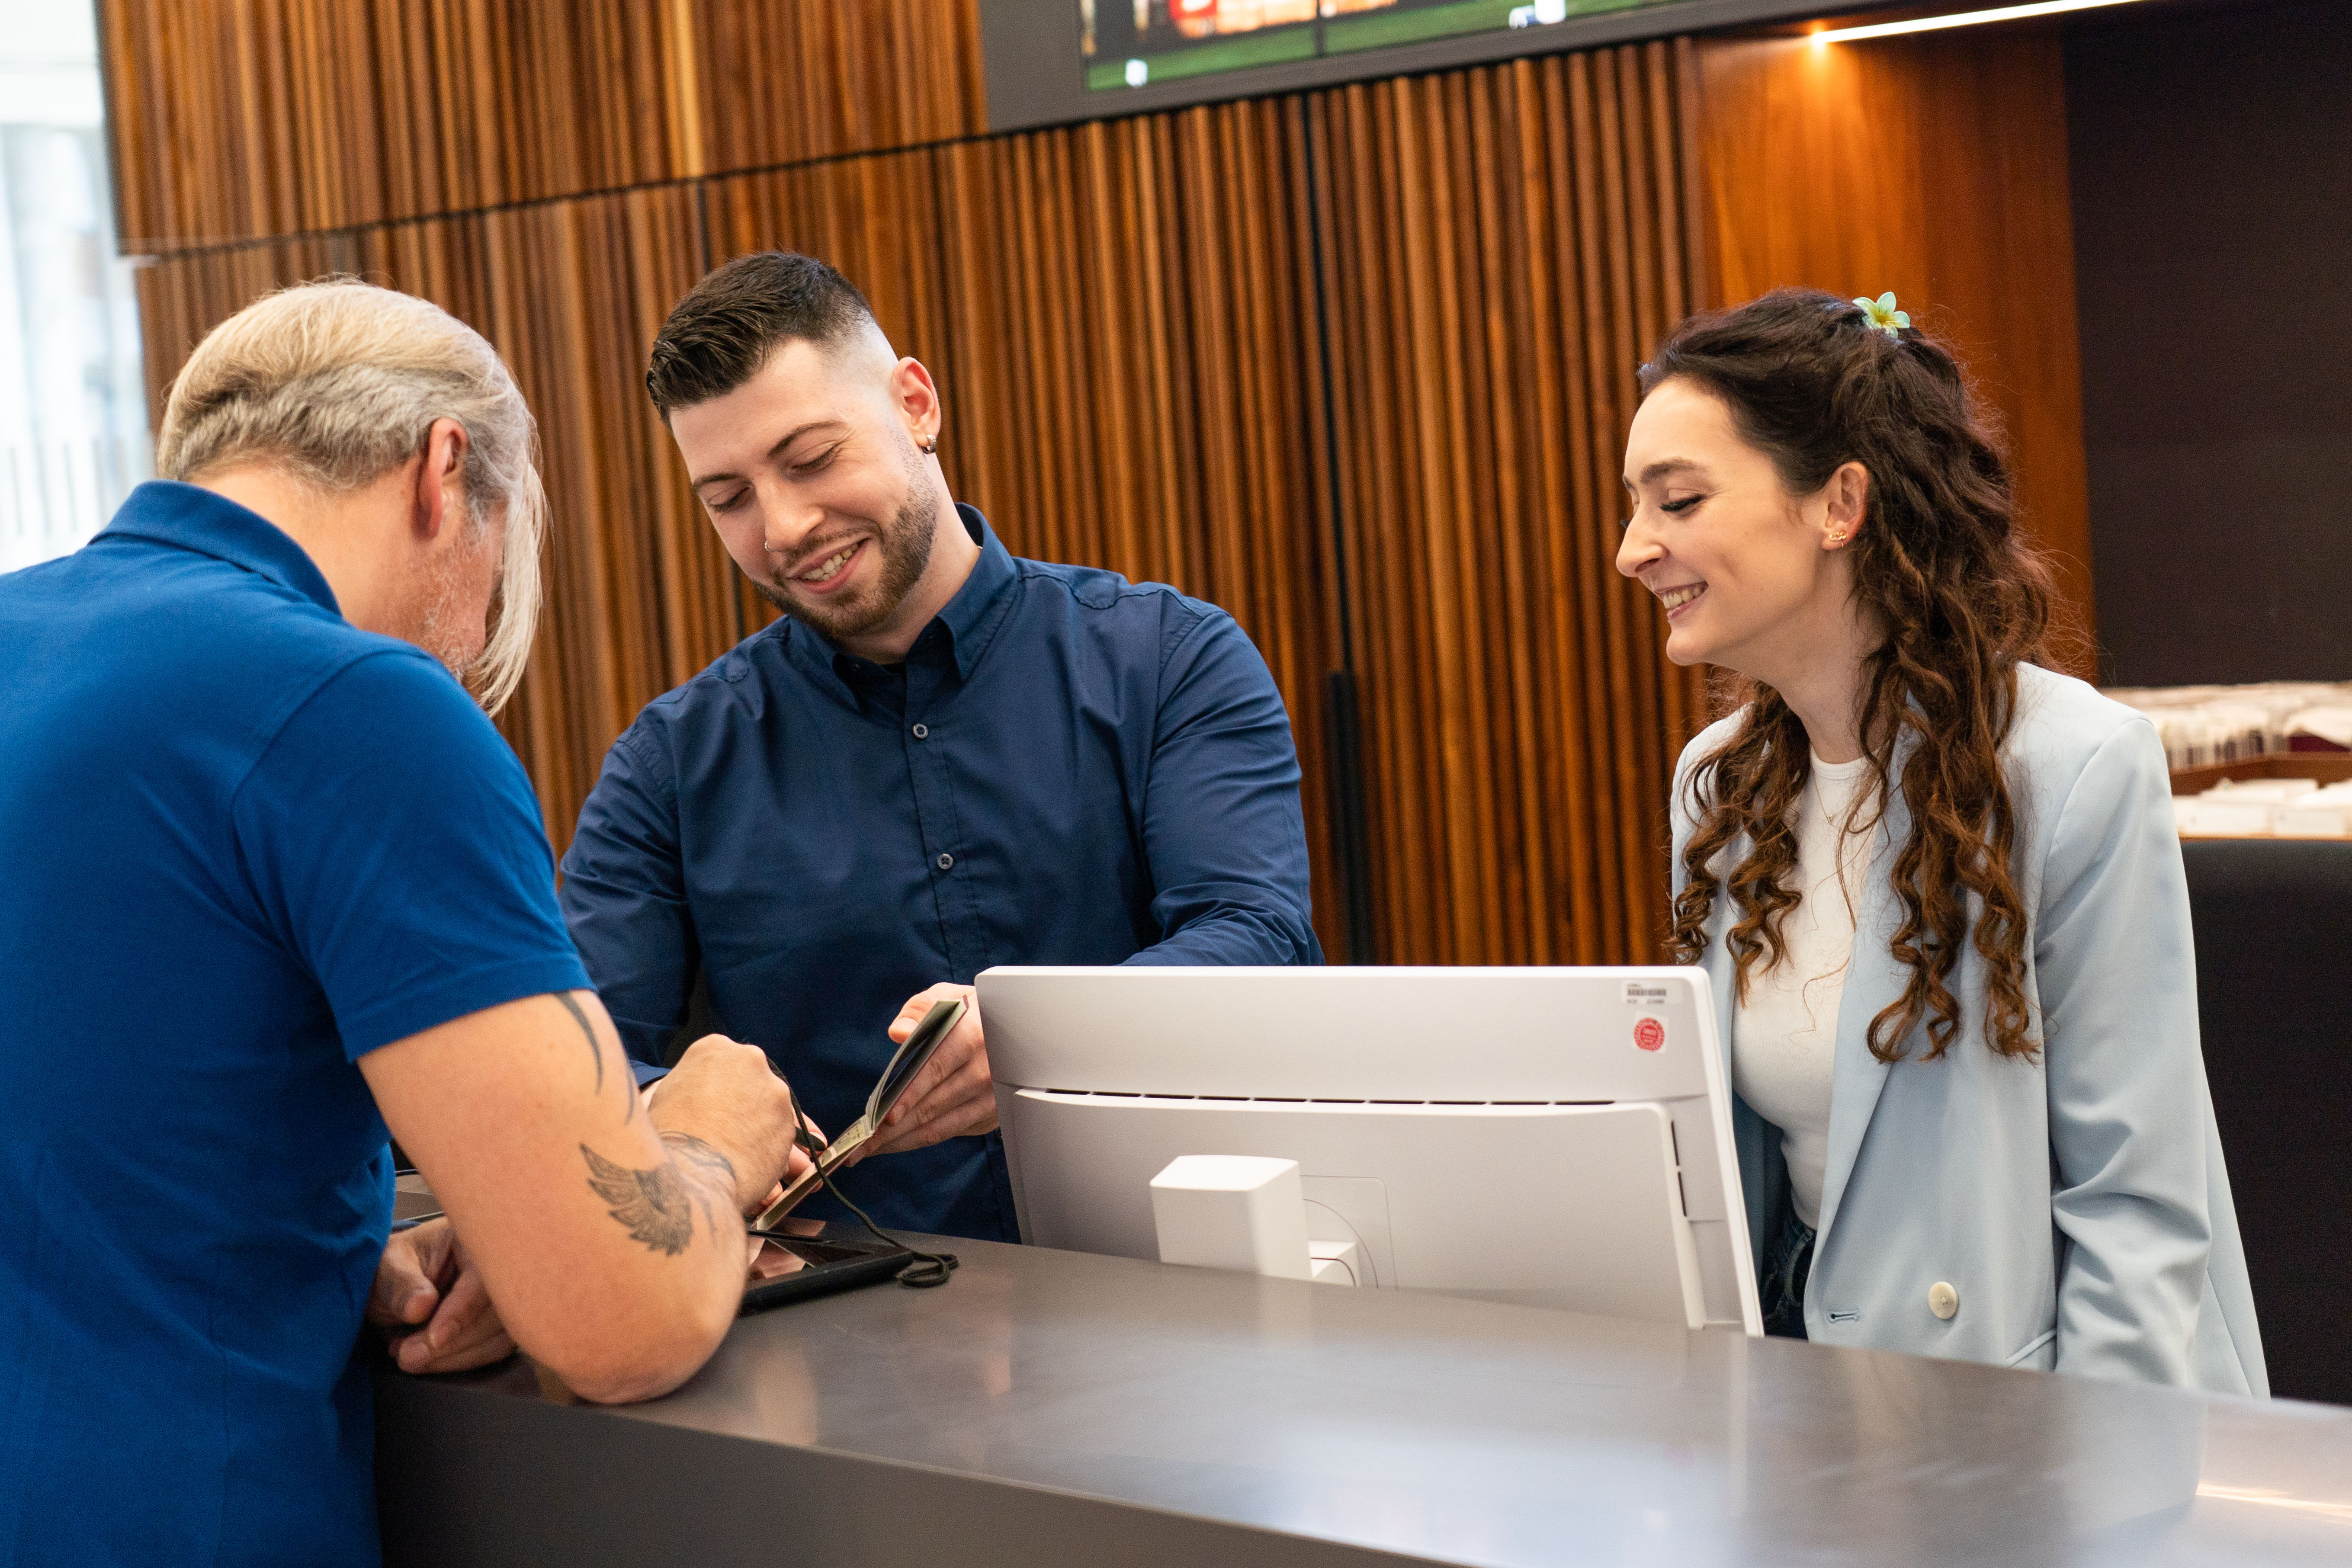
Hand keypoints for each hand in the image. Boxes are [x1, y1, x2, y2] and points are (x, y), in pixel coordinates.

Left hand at [368, 1216, 513, 1373]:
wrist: (398, 1284)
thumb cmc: (395, 1268)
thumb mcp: (387, 1267)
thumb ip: (401, 1284)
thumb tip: (420, 1307)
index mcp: (475, 1239)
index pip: (481, 1280)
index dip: (460, 1312)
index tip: (434, 1339)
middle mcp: (502, 1266)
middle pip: (498, 1312)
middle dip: (453, 1343)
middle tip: (408, 1356)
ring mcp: (508, 1295)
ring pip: (500, 1336)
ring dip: (455, 1357)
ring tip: (410, 1357)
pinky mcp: (505, 1321)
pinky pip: (496, 1349)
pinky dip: (462, 1361)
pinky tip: (430, 1358)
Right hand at [649, 1033, 803, 1212]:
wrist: (691, 1172)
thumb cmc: (668, 1136)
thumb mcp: (668, 1095)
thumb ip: (694, 1085)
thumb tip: (704, 1097)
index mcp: (715, 1048)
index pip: (722, 1062)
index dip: (716, 1089)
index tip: (710, 1107)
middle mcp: (751, 1060)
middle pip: (750, 1080)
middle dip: (742, 1103)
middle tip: (723, 1129)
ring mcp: (775, 1091)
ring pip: (768, 1108)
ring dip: (756, 1126)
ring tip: (731, 1152)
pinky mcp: (790, 1124)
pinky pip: (778, 1136)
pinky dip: (766, 1149)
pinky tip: (745, 1165)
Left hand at [859, 983, 996, 1157]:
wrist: (1018, 1026)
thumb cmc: (973, 1012)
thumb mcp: (948, 997)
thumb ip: (918, 1010)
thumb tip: (898, 1033)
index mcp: (970, 1037)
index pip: (933, 1072)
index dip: (908, 1097)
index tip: (885, 1118)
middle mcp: (985, 1071)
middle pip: (932, 1108)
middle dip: (893, 1130)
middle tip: (862, 1145)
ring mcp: (991, 1097)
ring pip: (942, 1127)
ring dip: (905, 1141)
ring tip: (873, 1148)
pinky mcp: (991, 1114)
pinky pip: (953, 1131)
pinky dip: (924, 1140)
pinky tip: (901, 1141)